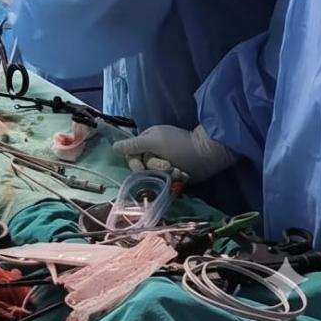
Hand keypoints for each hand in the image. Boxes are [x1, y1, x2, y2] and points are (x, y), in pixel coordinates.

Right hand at [112, 124, 236, 183]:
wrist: (206, 155)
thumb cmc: (179, 145)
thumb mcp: (154, 142)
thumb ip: (133, 145)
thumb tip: (114, 146)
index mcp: (148, 140)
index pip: (132, 154)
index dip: (135, 163)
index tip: (141, 167)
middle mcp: (154, 151)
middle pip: (144, 167)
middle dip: (156, 169)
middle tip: (168, 167)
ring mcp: (165, 163)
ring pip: (155, 175)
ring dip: (167, 175)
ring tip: (179, 172)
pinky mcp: (174, 174)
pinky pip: (166, 180)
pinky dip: (174, 179)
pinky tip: (183, 176)